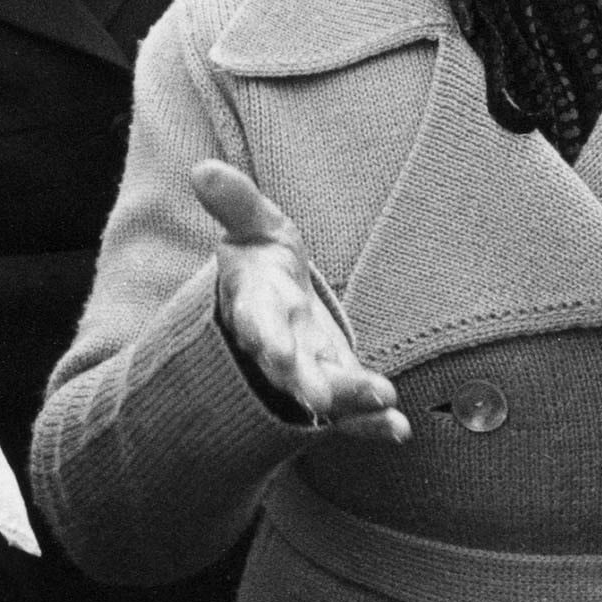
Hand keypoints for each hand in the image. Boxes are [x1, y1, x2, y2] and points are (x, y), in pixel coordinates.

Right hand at [190, 160, 410, 441]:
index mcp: (254, 306)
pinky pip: (349, 414)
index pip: (255, 322)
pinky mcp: (331, 387)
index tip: (277, 352)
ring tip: (384, 404)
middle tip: (320, 398)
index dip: (264, 337)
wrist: (268, 303)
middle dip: (302, 381)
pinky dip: (371, 426)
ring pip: (321, 394)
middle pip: (286, 369)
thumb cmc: (261, 262)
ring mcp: (304, 373)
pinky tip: (399, 432)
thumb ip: (236, 202)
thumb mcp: (253, 225)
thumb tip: (202, 169)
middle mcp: (276, 347)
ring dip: (349, 404)